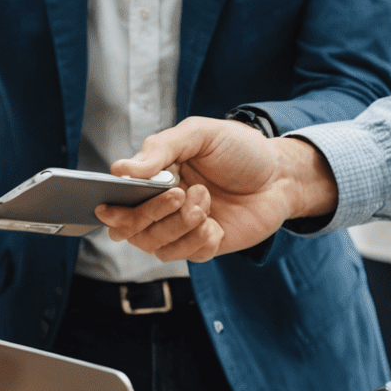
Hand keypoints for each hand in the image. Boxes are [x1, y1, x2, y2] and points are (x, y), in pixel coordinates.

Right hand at [94, 119, 337, 260]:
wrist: (281, 173)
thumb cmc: (239, 150)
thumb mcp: (200, 134)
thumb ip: (161, 149)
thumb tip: (121, 169)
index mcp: (155, 177)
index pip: (120, 201)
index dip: (111, 209)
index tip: (108, 207)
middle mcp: (164, 206)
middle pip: (135, 229)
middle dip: (153, 214)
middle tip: (181, 193)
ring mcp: (184, 229)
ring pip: (159, 246)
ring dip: (181, 226)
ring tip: (205, 202)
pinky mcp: (206, 246)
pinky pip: (189, 256)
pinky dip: (201, 241)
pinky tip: (217, 225)